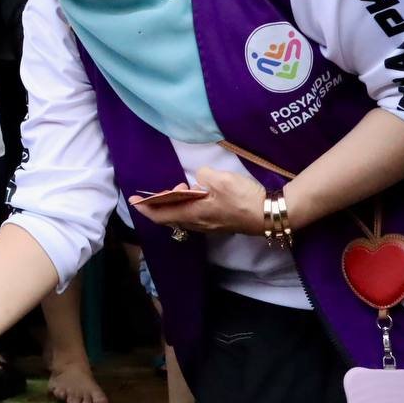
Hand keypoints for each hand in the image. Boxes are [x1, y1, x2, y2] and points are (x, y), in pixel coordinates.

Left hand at [128, 168, 265, 235]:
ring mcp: (209, 226)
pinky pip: (195, 216)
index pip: (160, 215)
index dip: (145, 208)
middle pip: (170, 217)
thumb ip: (203, 175)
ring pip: (184, 217)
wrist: (270, 214)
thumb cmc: (243, 198)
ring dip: (177, 204)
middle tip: (167, 188)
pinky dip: (189, 206)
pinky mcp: (220, 224)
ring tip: (183, 187)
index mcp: (193, 215)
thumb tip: (200, 179)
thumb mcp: (220, 179)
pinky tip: (199, 195)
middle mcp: (198, 224)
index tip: (133, 201)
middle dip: (162, 203)